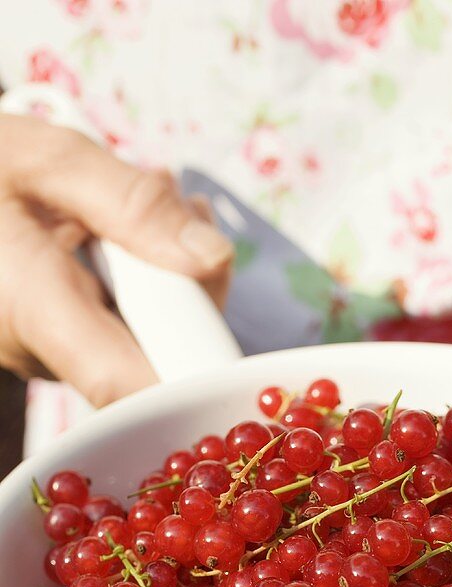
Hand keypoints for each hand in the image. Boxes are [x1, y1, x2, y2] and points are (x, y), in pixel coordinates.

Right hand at [0, 113, 232, 405]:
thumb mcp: (41, 158)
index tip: (240, 359)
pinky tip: (126, 227)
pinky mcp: (63, 346)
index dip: (193, 382)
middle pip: (158, 356)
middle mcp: (45, 352)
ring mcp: (55, 355)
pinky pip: (128, 325)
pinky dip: (146, 277)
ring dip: (171, 271)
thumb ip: (130, 203)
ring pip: (150, 337)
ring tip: (146, 199)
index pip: (130, 383)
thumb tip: (213, 258)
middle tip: (180, 209)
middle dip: (192, 287)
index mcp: (32, 307)